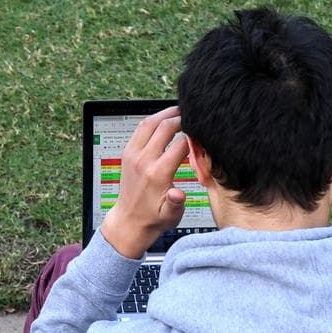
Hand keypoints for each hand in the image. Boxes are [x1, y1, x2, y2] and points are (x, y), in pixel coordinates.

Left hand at [99, 106, 189, 257]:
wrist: (129, 221)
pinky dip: (153, 120)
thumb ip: (175, 203)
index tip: (203, 135)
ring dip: (165, 114)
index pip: (180, 143)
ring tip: (179, 111)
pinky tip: (164, 120)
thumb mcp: (170, 216)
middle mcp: (143, 161)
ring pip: (149, 123)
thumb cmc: (153, 218)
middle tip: (193, 115)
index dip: (195, 136)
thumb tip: (177, 194)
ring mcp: (133, 155)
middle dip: (181, 118)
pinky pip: (139, 129)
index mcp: (157, 174)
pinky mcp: (127, 154)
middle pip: (164, 127)